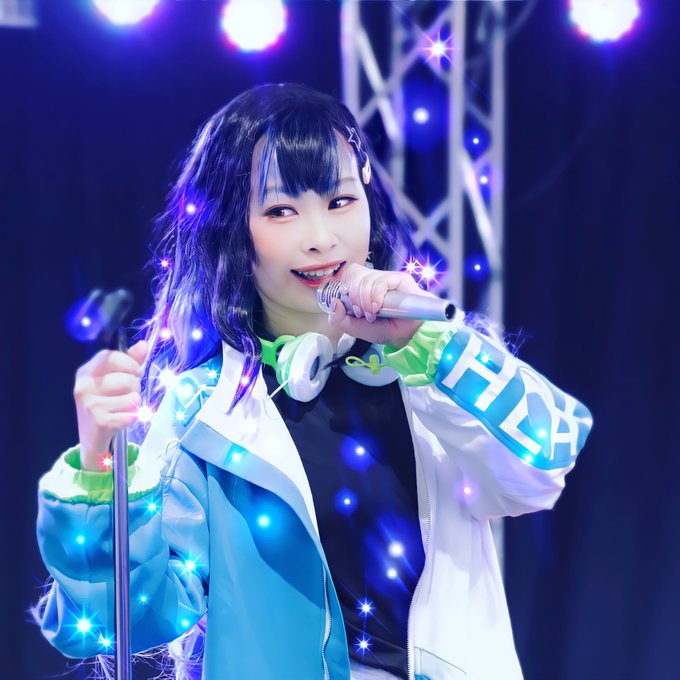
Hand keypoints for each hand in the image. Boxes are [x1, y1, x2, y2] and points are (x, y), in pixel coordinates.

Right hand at [73, 340, 148, 470]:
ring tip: (125, 406)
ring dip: (135, 404)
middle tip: (129, 394)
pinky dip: (131, 417)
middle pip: (126, 379)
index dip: (130, 364)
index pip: (111, 357)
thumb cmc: (106, 402)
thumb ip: (130, 361)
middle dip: (135, 387)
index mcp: (86, 371)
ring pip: (131, 398)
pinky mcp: (99, 421)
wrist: (91, 437)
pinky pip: (129, 415)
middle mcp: (84, 386)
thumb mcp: (114, 378)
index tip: (136, 372)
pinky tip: (122, 418)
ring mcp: (90, 404)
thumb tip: (145, 344)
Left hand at [327, 262, 434, 347]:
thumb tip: (334, 302)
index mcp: (364, 287)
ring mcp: (388, 278)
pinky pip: (380, 281)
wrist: (406, 336)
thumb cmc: (384, 329)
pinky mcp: (400, 278)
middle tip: (361, 313)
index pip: (350, 275)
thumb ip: (339, 319)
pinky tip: (378, 308)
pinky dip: (375, 297)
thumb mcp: (355, 328)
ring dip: (365, 301)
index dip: (346, 289)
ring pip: (365, 279)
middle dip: (354, 297)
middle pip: (355, 275)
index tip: (350, 308)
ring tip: (373, 314)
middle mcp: (375, 280)